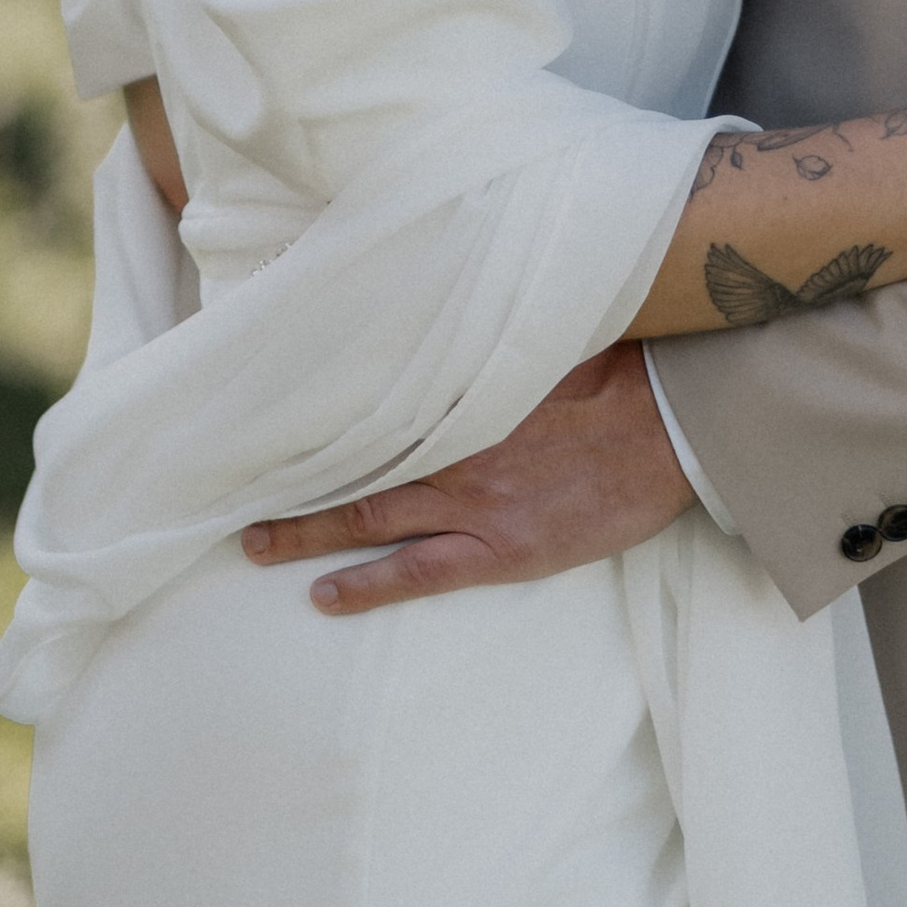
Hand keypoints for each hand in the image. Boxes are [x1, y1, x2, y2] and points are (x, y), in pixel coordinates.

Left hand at [240, 340, 695, 612]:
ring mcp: (473, 499)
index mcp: (459, 394)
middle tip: (237, 493)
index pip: (367, 407)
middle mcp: (452, 445)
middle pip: (351, 464)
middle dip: (292, 480)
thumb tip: (446, 311)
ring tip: (256, 545)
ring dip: (307, 533)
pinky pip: (418, 571)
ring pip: (367, 518)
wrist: (669, 422)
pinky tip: (326, 595)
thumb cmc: (615, 375)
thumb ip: (483, 344)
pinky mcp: (502, 546)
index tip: (269, 424)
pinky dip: (367, 584)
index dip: (316, 421)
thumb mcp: (541, 341)